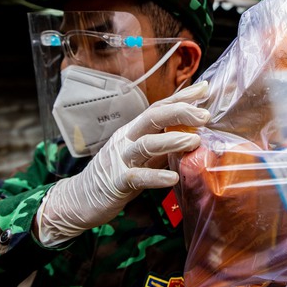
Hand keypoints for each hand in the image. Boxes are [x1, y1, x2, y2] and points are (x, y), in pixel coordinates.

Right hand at [36, 81, 210, 245]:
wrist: (81, 198)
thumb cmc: (116, 175)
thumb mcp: (142, 156)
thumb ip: (163, 145)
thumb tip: (193, 134)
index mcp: (133, 130)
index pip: (159, 107)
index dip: (181, 97)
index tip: (204, 88)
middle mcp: (126, 139)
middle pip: (152, 117)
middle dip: (180, 112)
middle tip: (205, 114)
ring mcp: (120, 160)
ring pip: (146, 144)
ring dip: (172, 141)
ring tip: (195, 141)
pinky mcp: (117, 182)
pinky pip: (138, 176)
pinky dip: (156, 176)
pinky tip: (173, 178)